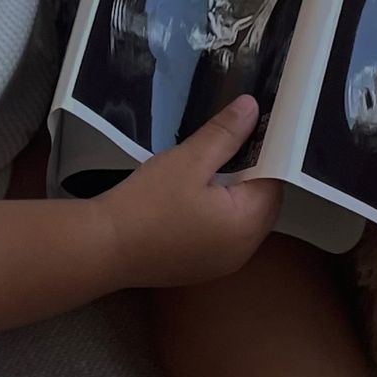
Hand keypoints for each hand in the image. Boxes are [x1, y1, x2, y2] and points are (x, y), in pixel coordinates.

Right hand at [98, 96, 282, 287]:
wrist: (102, 248)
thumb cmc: (148, 203)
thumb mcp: (189, 160)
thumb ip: (225, 134)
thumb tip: (252, 108)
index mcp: (247, 223)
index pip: (274, 181)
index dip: (265, 154)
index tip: (249, 129)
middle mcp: (244, 250)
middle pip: (262, 203)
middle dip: (250, 174)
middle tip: (227, 144)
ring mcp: (222, 264)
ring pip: (242, 220)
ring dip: (233, 195)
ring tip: (210, 166)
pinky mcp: (201, 269)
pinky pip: (222, 236)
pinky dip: (217, 215)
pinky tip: (193, 197)